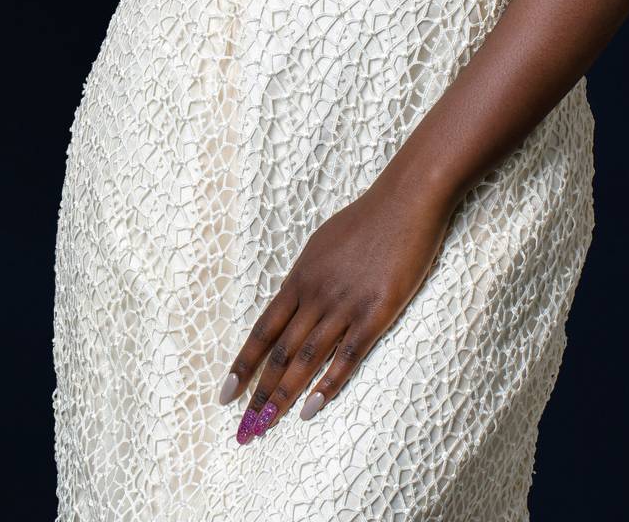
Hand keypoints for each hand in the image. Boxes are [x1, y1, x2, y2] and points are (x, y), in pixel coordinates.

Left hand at [219, 174, 456, 443]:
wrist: (403, 202)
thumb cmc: (365, 220)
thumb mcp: (321, 244)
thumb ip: (306, 276)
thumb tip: (289, 298)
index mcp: (300, 278)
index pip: (263, 330)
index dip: (243, 364)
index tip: (225, 393)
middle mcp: (315, 294)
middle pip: (280, 351)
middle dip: (259, 391)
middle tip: (244, 426)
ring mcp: (344, 305)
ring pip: (307, 358)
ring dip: (285, 395)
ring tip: (267, 425)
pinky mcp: (376, 313)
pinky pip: (347, 355)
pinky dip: (328, 384)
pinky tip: (312, 408)